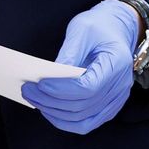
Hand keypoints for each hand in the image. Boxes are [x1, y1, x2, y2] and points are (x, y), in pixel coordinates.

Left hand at [21, 0, 136, 134]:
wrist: (118, 30)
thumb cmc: (100, 26)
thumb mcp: (82, 28)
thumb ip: (68, 53)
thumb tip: (51, 76)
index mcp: (117, 63)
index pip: (88, 88)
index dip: (62, 90)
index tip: (40, 84)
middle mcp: (120, 86)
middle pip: (83, 106)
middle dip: (51, 101)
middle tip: (28, 91)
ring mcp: (116, 100)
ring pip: (83, 120)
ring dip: (55, 113)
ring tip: (35, 100)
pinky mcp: (109, 107)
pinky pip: (87, 123)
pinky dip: (66, 121)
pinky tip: (49, 110)